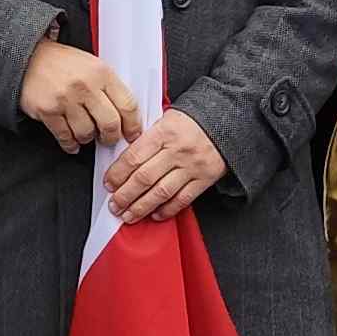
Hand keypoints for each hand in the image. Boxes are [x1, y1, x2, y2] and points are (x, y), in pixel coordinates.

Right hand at [20, 34, 141, 154]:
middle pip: (110, 123)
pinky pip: (65, 137)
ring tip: (86, 133)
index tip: (132, 134)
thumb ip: (109, 87)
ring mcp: (65, 99)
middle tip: (108, 139)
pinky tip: (72, 142)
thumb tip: (127, 115)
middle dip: (111, 137)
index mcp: (102, 72)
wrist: (29, 57)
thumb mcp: (92, 65)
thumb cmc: (63, 63)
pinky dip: (70, 144)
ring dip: (88, 138)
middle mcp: (85, 85)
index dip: (133, 124)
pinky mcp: (48, 110)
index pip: (127, 104)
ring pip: (87, 133)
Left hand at [105, 109, 223, 223]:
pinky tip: (155, 214)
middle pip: (144, 178)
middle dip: (125, 195)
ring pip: (161, 192)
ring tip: (129, 215)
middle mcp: (177, 150)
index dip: (118, 174)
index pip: (134, 157)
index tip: (109, 184)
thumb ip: (147, 139)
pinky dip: (167, 209)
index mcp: (164, 132)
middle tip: (114, 205)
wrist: (228, 120)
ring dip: (141, 207)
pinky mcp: (205, 179)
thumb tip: (123, 162)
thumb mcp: (167, 119)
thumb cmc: (193, 121)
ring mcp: (192, 166)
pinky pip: (182, 199)